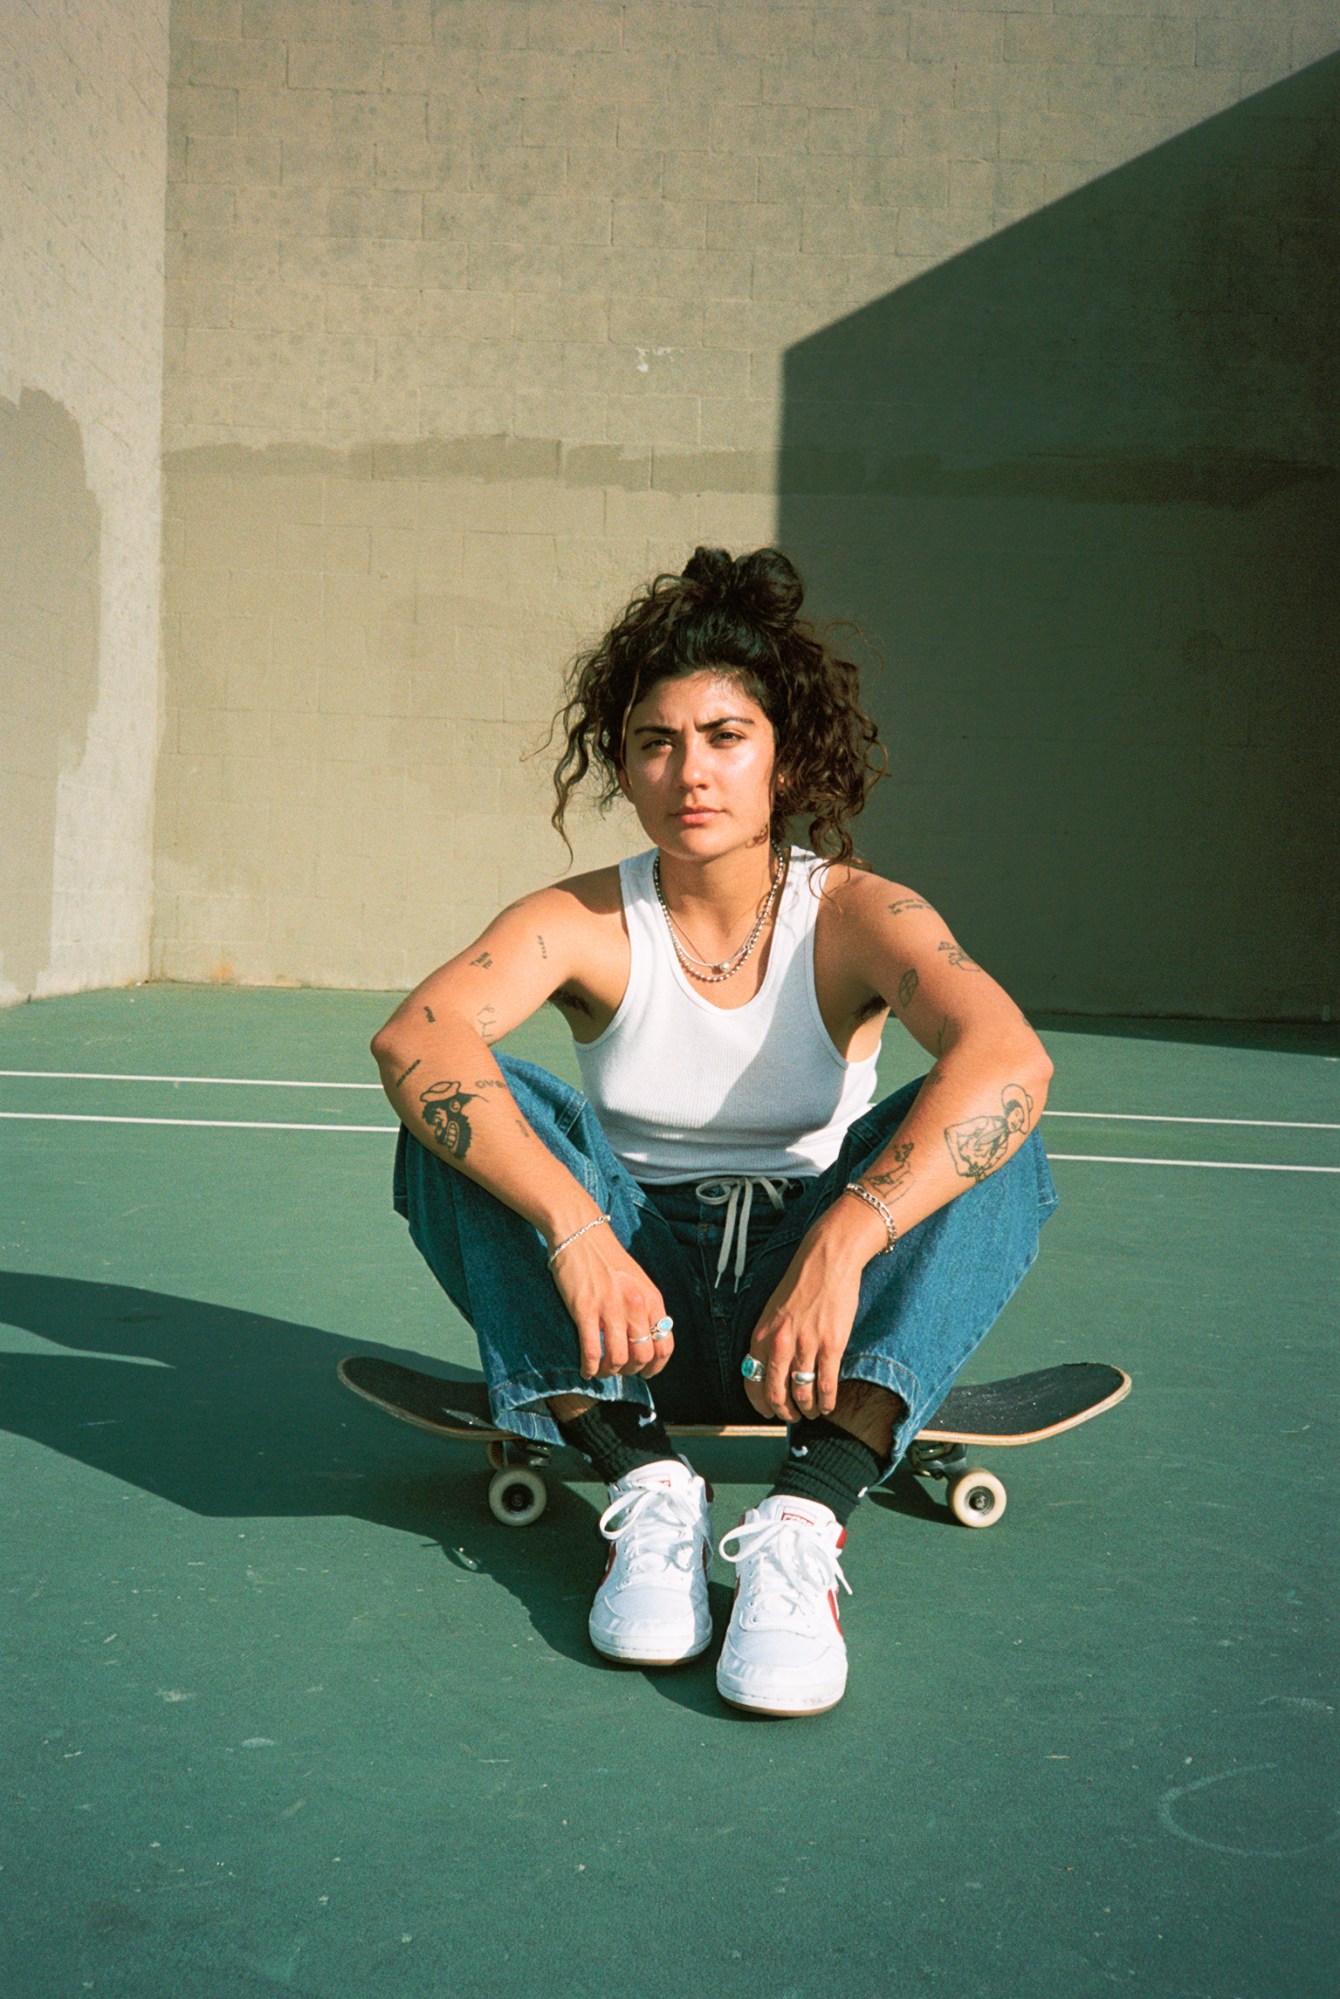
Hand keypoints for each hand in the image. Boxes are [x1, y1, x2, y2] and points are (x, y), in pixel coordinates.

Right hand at [548, 1225, 673, 1381]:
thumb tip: (646, 1339)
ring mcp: (610, 1308)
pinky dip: (589, 1368)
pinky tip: (585, 1370)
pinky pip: (591, 1351)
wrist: (580, 1233)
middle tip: (619, 1370)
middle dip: (630, 1370)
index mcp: (652, 1299)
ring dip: (609, 1372)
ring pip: (618, 1358)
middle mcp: (636, 1305)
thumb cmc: (607, 1258)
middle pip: (642, 1356)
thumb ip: (645, 1308)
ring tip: (601, 1371)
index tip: (645, 1373)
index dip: (656, 1367)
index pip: (665, 1345)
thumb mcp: (637, 1281)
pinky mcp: (585, 1309)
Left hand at [742, 1226, 863, 1424]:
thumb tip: (769, 1368)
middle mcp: (780, 1343)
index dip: (760, 1403)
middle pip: (776, 1393)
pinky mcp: (831, 1345)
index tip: (769, 1411)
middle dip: (784, 1411)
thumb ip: (769, 1339)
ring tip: (812, 1412)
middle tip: (792, 1416)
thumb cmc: (800, 1282)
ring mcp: (806, 1345)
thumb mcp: (772, 1311)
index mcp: (762, 1334)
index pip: (752, 1381)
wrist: (827, 1260)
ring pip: (802, 1393)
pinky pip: (826, 1384)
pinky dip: (827, 1402)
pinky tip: (828, 1406)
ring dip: (807, 1409)